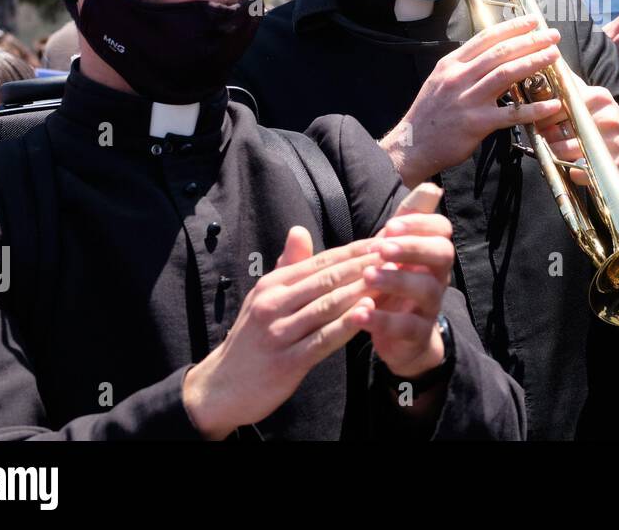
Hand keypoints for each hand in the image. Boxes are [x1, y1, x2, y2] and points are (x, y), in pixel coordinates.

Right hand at [183, 230, 384, 438]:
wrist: (221, 388)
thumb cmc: (251, 338)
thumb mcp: (263, 297)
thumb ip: (287, 266)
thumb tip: (299, 230)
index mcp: (272, 285)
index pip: (321, 262)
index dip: (354, 251)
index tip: (384, 240)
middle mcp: (273, 304)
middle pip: (327, 279)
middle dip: (365, 265)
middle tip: (396, 254)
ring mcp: (279, 333)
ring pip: (328, 305)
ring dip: (362, 290)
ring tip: (391, 278)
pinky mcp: (286, 361)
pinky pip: (323, 339)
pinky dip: (347, 325)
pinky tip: (369, 313)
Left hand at [359, 183, 454, 378]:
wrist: (400, 341)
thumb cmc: (394, 287)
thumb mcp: (397, 253)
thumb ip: (408, 221)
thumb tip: (432, 187)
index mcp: (430, 254)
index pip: (442, 230)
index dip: (420, 223)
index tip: (389, 226)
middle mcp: (436, 277)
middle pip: (442, 254)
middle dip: (413, 247)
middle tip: (381, 248)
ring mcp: (429, 307)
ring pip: (427, 290)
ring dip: (397, 280)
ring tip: (368, 277)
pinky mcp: (417, 336)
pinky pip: (408, 328)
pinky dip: (383, 321)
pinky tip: (360, 313)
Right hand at [381, 14, 564, 184]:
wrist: (412, 145)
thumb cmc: (430, 114)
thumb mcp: (440, 81)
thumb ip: (464, 67)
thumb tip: (491, 53)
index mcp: (451, 64)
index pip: (486, 38)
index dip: (512, 27)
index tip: (532, 21)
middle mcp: (459, 77)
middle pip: (500, 52)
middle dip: (530, 40)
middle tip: (552, 35)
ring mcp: (468, 100)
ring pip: (506, 74)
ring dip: (534, 62)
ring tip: (554, 56)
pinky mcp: (477, 124)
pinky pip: (511, 113)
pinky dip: (534, 108)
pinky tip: (552, 104)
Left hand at [532, 71, 618, 188]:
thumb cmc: (606, 125)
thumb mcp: (595, 101)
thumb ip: (573, 85)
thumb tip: (551, 62)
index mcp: (600, 98)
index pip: (564, 101)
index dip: (546, 111)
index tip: (538, 118)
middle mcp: (608, 117)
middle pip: (563, 125)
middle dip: (547, 132)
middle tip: (543, 136)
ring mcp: (611, 142)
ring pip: (567, 149)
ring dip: (555, 152)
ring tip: (553, 150)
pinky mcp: (611, 165)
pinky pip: (580, 171)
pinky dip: (572, 171)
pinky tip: (573, 168)